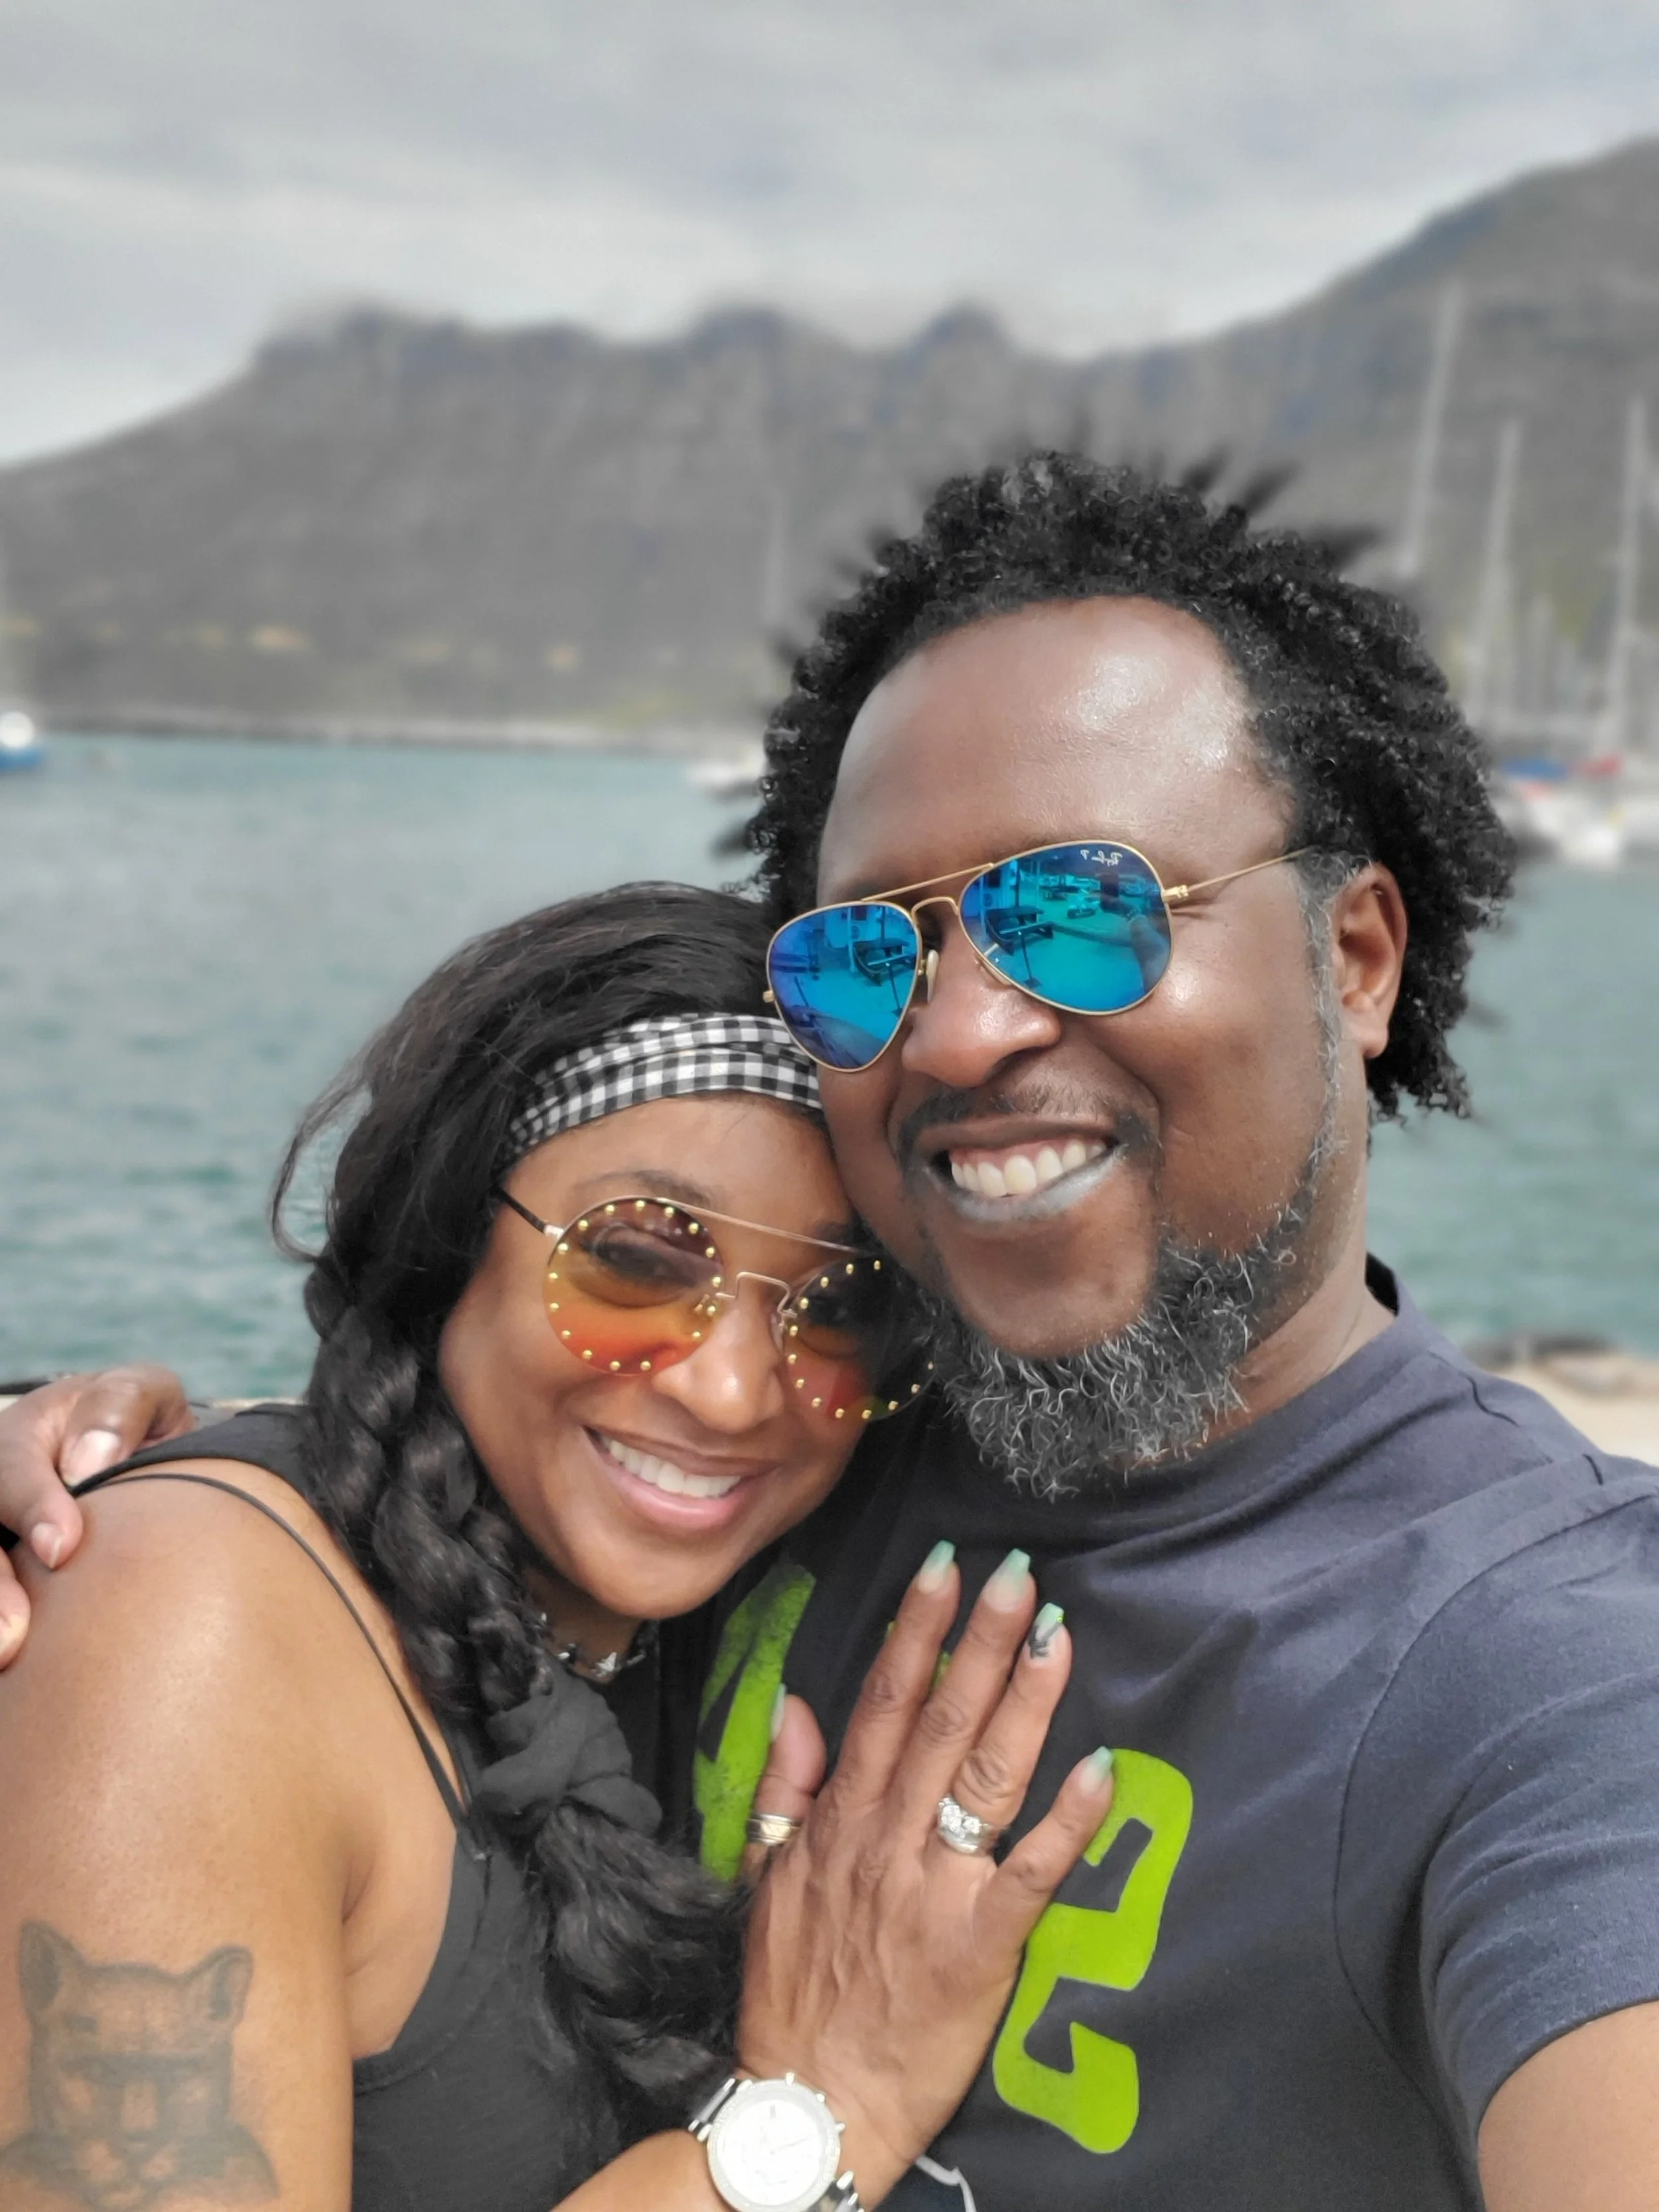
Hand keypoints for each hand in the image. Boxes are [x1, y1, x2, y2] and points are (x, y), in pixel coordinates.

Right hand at [0, 1366, 193, 1663]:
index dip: (32, 1507)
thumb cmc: (133, 1425)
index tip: (61, 1549)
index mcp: (23, 1438)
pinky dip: (3, 1629)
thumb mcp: (139, 1394)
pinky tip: (12, 1672)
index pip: (11, 1470)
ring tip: (7, 1658)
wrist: (125, 1454)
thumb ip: (119, 1408)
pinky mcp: (8, 1570)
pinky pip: (3, 1590)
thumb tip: (88, 1463)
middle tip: (13, 1637)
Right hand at [736, 1545, 1111, 2201]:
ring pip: (985, 1777)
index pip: (882, 1703)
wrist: (810, 2104)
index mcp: (841, 1820)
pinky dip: (1066, 1823)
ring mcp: (933, 1891)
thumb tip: (798, 1703)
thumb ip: (783, 1788)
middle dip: (979, 1641)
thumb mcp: (764, 1880)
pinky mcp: (979, 1948)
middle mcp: (886, 1841)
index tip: (946, 1568)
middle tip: (1017, 1572)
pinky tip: (1102, 1769)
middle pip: (940, 1721)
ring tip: (1057, 1634)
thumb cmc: (793, 1993)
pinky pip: (1029, 1875)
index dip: (917, 1632)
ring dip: (1024, 1701)